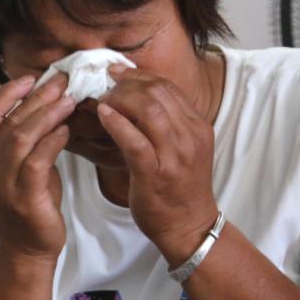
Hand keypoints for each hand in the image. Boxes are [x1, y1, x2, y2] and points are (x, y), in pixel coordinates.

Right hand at [0, 73, 74, 259]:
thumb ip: (29, 139)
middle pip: (10, 121)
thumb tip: (49, 104)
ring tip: (69, 99)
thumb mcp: (24, 166)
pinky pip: (37, 161)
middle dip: (38, 97)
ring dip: (47, 114)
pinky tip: (67, 130)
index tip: (31, 77)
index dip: (7, 92)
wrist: (28, 248)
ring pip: (21, 137)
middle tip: (63, 81)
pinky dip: (52, 141)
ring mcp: (4, 183)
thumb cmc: (31, 201)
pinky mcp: (24, 198)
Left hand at [96, 66, 218, 266]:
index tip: (117, 72)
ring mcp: (174, 155)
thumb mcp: (181, 148)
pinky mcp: (156, 173)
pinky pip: (134, 140)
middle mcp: (190, 137)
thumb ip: (165, 123)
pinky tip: (102, 114)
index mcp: (197, 127)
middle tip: (105, 83)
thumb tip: (133, 96)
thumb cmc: (178, 187)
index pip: (168, 87)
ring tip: (102, 99)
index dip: (139, 76)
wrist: (188, 226)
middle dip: (127, 83)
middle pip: (158, 93)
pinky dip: (116, 122)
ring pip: (148, 110)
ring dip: (120, 99)